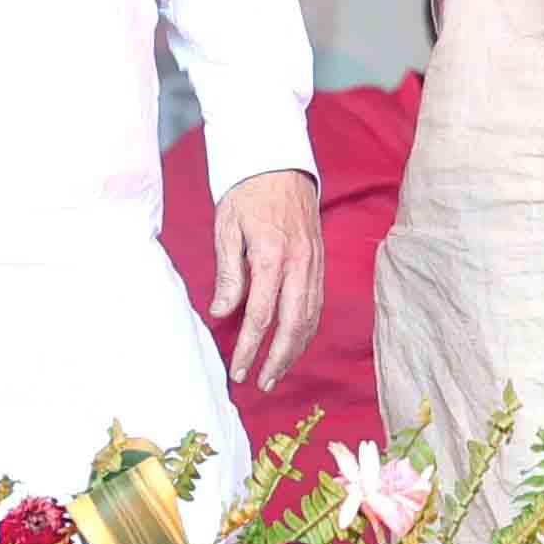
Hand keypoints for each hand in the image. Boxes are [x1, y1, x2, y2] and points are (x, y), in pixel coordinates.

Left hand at [209, 168, 324, 389]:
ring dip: (295, 349)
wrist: (279, 161)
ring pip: (311, 318)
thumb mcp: (226, 228)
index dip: (249, 348)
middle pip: (293, 325)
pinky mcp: (320, 261)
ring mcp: (315, 263)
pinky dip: (307, 328)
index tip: (238, 370)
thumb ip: (228, 273)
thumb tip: (222, 313)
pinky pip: (317, 303)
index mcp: (273, 256)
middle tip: (262, 383)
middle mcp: (300, 263)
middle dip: (278, 359)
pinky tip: (294, 341)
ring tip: (277, 371)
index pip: (261, 316)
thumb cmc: (247, 192)